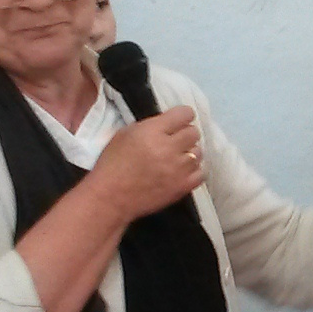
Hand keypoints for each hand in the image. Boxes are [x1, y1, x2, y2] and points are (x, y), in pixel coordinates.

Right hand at [90, 107, 204, 219]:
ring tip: (176, 158)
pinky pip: (201, 173)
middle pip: (194, 133)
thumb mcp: (126, 134)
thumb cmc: (113, 164)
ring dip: (189, 153)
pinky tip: (181, 172)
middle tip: (174, 142)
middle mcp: (169, 148)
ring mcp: (178, 168)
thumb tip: (169, 124)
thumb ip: (150, 126)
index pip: (185, 114)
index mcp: (153, 131)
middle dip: (185, 135)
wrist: (111, 197)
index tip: (177, 122)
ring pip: (199, 152)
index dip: (182, 117)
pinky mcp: (183, 187)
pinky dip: (193, 171)